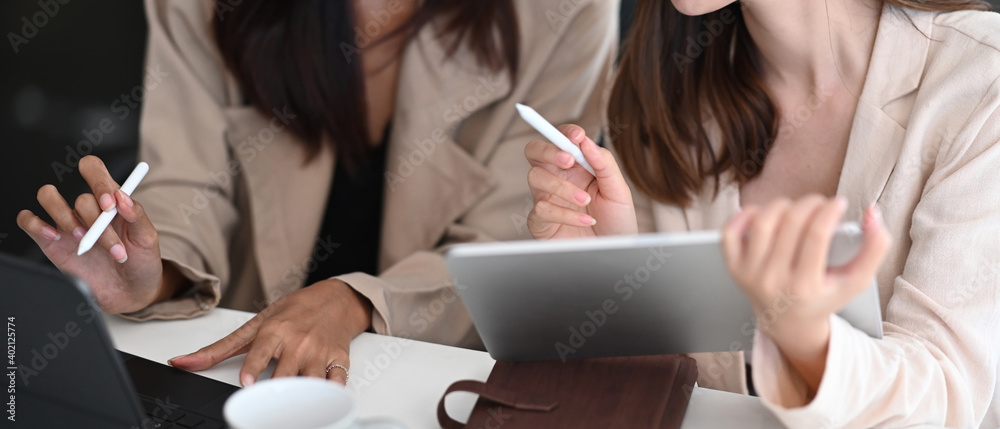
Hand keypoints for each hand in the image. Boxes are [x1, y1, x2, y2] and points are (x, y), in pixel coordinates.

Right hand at [16, 155, 169, 313]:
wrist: (130, 293)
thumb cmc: (141, 262)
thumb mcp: (148, 238)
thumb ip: (137, 214)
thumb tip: (122, 196)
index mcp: (110, 200)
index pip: (94, 169)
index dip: (98, 180)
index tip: (110, 204)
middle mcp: (86, 209)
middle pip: (80, 196)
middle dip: (97, 223)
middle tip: (112, 246)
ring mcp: (67, 224)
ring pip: (48, 197)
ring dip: (67, 218)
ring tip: (85, 242)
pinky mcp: (50, 242)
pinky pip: (28, 221)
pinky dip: (36, 224)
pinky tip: (56, 236)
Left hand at [168, 279, 372, 385]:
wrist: (334, 299)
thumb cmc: (293, 311)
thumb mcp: (256, 323)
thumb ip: (219, 348)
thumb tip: (181, 362)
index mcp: (275, 330)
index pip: (261, 351)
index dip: (253, 367)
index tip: (246, 382)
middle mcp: (298, 342)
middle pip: (285, 372)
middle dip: (276, 389)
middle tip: (266, 405)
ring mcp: (319, 352)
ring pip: (311, 380)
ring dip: (302, 396)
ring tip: (291, 409)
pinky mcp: (338, 360)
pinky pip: (337, 381)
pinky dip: (332, 393)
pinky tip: (323, 401)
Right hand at [525, 124, 636, 238]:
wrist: (615, 253)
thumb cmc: (616, 221)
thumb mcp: (618, 190)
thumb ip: (604, 163)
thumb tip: (586, 141)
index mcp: (576, 167)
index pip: (561, 139)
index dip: (564, 132)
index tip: (577, 135)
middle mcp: (557, 179)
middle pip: (534, 151)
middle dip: (548, 150)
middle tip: (568, 160)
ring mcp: (546, 199)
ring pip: (535, 177)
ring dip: (562, 187)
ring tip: (586, 201)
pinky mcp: (540, 221)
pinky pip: (541, 209)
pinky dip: (565, 214)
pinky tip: (585, 221)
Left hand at [721, 195, 889, 394]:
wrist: (788, 321)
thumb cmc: (825, 295)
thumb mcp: (857, 280)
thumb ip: (875, 247)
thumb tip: (871, 212)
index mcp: (804, 286)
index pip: (816, 235)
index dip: (829, 211)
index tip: (839, 202)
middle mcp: (773, 281)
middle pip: (790, 224)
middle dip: (809, 204)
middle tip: (820, 203)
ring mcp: (749, 274)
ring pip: (762, 222)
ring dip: (782, 205)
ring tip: (796, 207)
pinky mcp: (734, 267)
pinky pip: (730, 232)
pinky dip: (745, 215)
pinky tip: (763, 212)